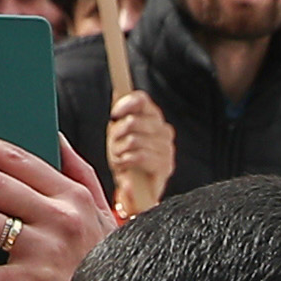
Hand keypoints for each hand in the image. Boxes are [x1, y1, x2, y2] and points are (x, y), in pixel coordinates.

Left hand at [103, 92, 174, 216]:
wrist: (134, 188)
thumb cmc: (126, 157)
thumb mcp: (119, 132)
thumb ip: (122, 113)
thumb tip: (118, 92)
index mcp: (154, 118)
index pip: (142, 100)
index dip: (125, 104)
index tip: (114, 114)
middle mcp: (164, 131)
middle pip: (134, 121)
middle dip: (117, 134)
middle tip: (115, 146)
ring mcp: (167, 149)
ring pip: (134, 139)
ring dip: (119, 150)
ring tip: (120, 157)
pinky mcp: (165, 166)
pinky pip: (141, 156)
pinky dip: (126, 161)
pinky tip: (125, 166)